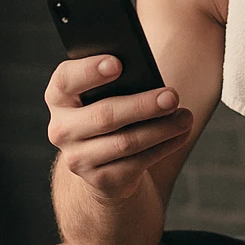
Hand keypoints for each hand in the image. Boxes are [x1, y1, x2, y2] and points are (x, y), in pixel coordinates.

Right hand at [45, 54, 192, 201]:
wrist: (102, 159)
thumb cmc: (110, 108)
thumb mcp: (106, 91)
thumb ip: (119, 81)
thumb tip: (152, 80)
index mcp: (59, 97)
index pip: (67, 79)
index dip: (90, 70)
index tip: (118, 63)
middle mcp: (61, 129)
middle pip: (105, 116)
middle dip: (142, 106)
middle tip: (172, 97)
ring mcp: (78, 159)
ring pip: (125, 143)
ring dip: (161, 129)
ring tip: (185, 117)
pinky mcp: (100, 181)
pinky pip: (136, 164)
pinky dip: (163, 147)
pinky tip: (180, 134)